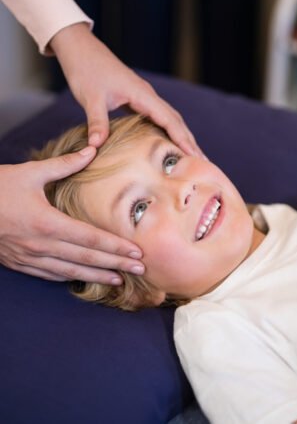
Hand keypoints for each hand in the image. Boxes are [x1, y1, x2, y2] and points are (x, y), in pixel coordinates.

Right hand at [0, 148, 144, 283]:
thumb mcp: (30, 172)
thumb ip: (64, 164)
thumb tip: (92, 149)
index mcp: (47, 221)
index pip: (90, 238)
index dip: (116, 247)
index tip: (137, 252)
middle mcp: (41, 244)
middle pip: (87, 259)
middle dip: (116, 265)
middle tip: (141, 270)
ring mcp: (30, 257)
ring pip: (71, 271)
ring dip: (97, 276)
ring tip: (120, 280)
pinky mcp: (20, 263)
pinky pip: (51, 275)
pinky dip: (71, 278)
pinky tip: (85, 279)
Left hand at [50, 23, 203, 155]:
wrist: (81, 49)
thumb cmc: (86, 70)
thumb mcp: (91, 98)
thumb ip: (97, 122)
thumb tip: (96, 147)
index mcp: (142, 95)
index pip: (170, 120)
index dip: (182, 139)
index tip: (194, 156)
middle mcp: (148, 96)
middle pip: (176, 120)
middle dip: (190, 141)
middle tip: (203, 162)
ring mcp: (144, 97)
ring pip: (170, 118)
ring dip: (182, 136)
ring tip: (192, 155)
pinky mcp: (137, 99)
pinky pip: (159, 117)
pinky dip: (169, 130)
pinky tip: (169, 141)